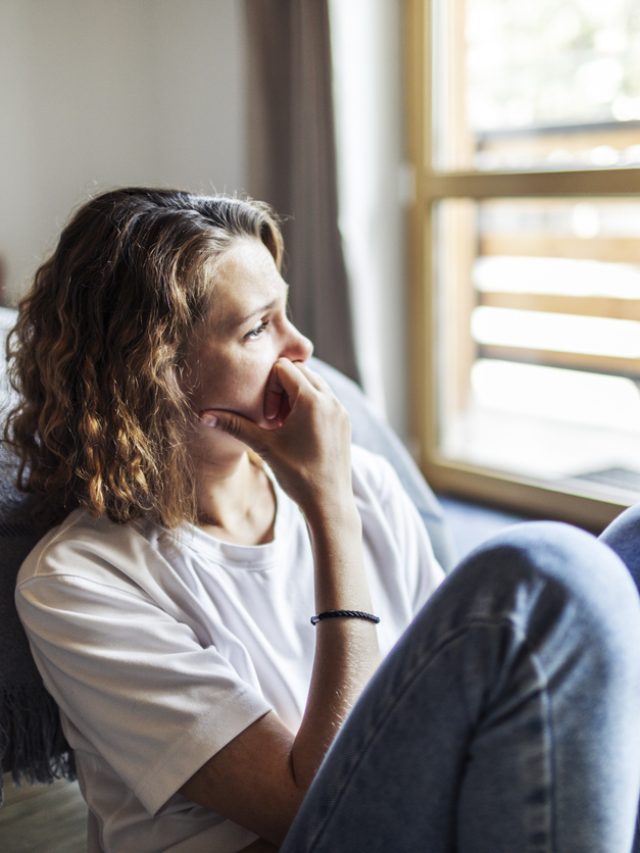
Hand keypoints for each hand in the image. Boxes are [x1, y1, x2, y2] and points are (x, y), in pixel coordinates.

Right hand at [200, 359, 353, 516]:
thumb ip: (234, 425)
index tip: (267, 417)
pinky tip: (298, 432)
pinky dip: (309, 405)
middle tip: (273, 419)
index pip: (283, 367)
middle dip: (281, 389)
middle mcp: (331, 400)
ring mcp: (340, 410)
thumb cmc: (296, 475)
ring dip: (295, 396)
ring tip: (284, 425)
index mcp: (312, 400)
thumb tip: (203, 416)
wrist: (328, 503)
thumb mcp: (263, 447)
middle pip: (300, 371)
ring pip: (314, 383)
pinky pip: (325, 398)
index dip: (268, 386)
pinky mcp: (344, 421)